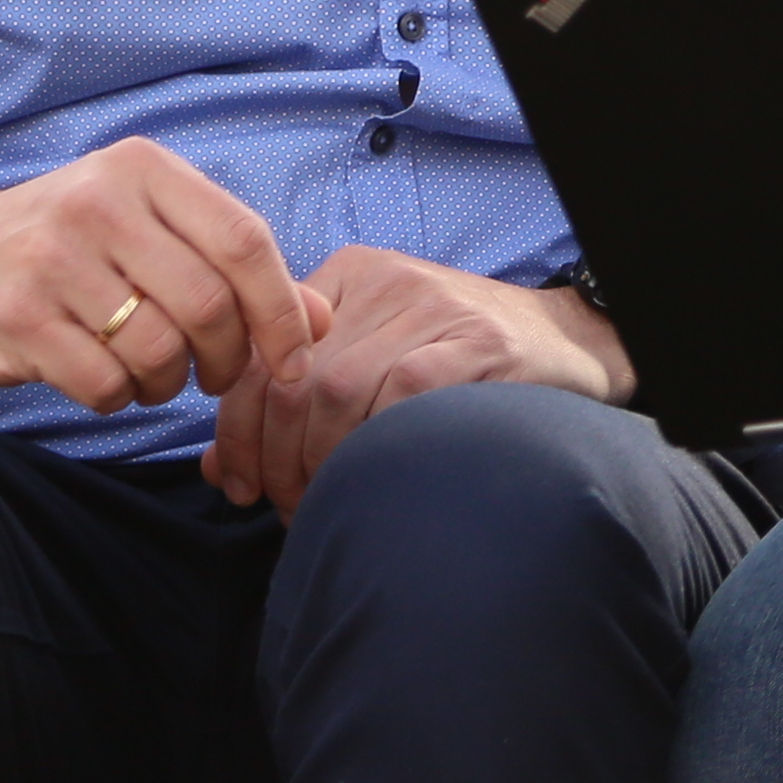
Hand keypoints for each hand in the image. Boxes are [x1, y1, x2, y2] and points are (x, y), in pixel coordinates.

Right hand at [0, 137, 308, 417]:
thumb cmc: (71, 244)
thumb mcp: (150, 227)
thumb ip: (234, 267)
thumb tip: (320, 324)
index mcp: (142, 168)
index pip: (245, 241)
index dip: (282, 311)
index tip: (295, 360)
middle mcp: (98, 202)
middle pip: (208, 304)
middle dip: (228, 357)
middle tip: (216, 375)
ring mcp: (52, 259)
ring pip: (159, 350)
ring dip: (170, 382)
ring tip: (155, 373)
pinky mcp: (18, 317)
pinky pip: (105, 383)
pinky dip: (121, 397)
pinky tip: (107, 378)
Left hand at [197, 244, 632, 515]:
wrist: (564, 341)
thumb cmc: (456, 362)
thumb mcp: (369, 360)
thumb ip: (293, 402)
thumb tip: (217, 469)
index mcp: (348, 275)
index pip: (259, 353)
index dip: (236, 430)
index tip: (238, 484)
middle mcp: (384, 282)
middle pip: (291, 379)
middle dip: (272, 458)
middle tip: (280, 507)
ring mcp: (432, 309)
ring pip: (335, 392)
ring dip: (316, 466)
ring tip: (322, 506)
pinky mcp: (474, 344)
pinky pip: (398, 399)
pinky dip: (371, 449)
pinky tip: (370, 482)